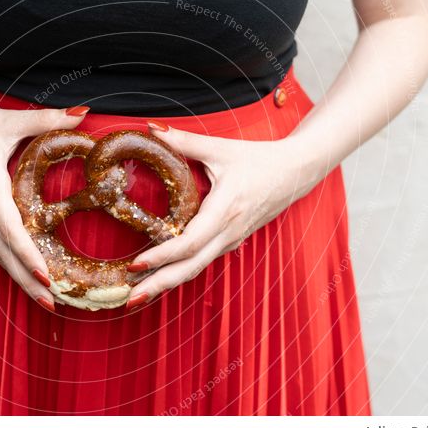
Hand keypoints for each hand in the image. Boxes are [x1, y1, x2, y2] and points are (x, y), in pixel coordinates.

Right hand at [0, 93, 89, 310]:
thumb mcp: (8, 120)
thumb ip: (47, 118)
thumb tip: (83, 114)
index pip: (9, 228)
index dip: (27, 254)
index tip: (45, 275)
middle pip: (3, 252)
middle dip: (27, 280)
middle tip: (53, 303)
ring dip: (18, 277)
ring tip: (43, 299)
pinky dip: (7, 264)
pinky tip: (23, 277)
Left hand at [125, 120, 325, 309]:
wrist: (297, 172)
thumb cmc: (260, 159)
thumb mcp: (220, 148)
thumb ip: (184, 141)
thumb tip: (151, 129)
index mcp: (224, 210)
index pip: (189, 242)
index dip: (162, 256)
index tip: (136, 263)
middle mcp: (228, 232)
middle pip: (190, 268)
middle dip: (159, 284)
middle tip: (130, 298)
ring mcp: (231, 240)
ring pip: (196, 269)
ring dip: (167, 283)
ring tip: (139, 296)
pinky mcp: (232, 241)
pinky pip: (203, 262)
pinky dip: (181, 273)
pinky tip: (161, 279)